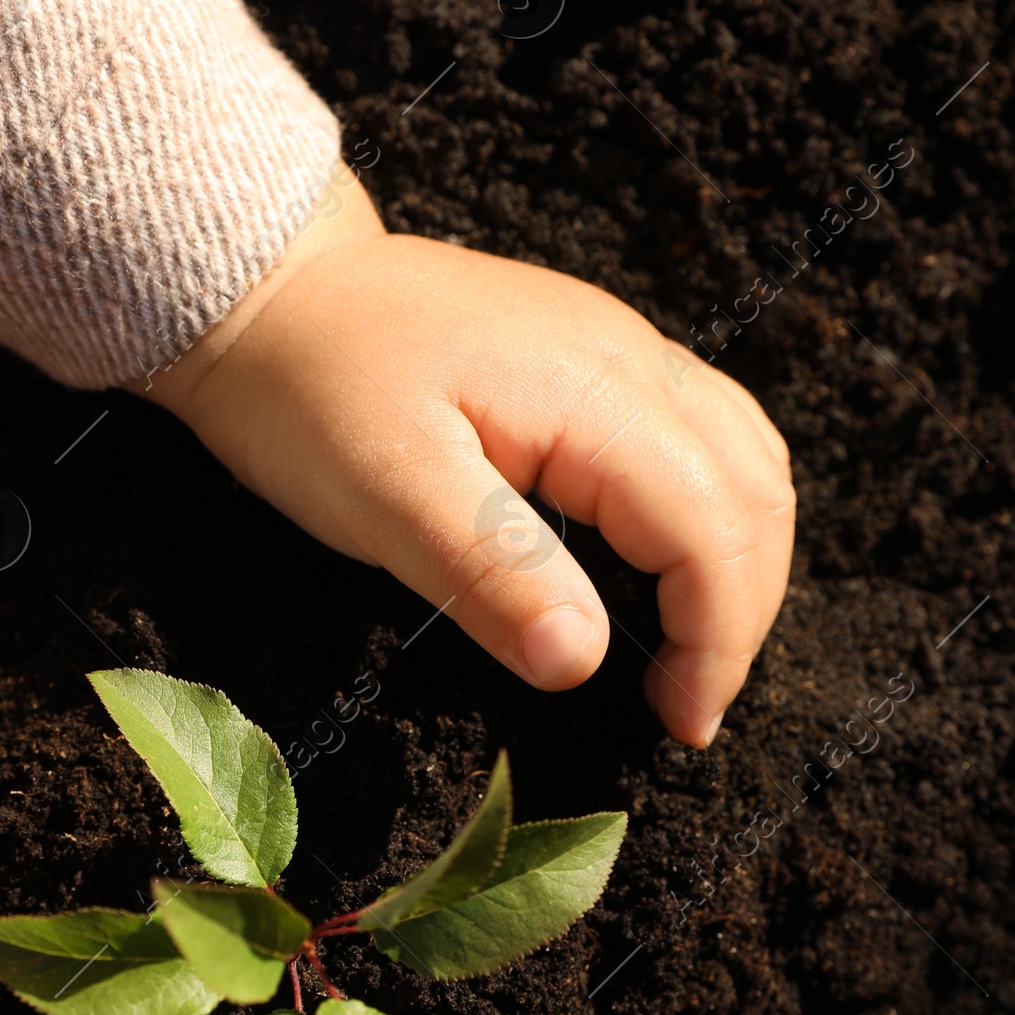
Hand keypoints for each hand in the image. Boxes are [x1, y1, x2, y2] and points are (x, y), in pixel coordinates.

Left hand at [138, 173, 793, 749]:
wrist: (262, 288)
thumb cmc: (309, 392)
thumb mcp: (383, 492)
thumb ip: (490, 572)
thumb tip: (583, 660)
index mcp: (594, 391)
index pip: (712, 527)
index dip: (715, 639)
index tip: (680, 727)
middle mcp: (629, 357)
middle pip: (752, 491)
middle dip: (740, 616)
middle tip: (688, 712)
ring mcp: (616, 348)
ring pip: (744, 456)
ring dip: (740, 563)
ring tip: (691, 656)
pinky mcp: (591, 359)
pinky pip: (701, 432)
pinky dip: (712, 514)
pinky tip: (668, 570)